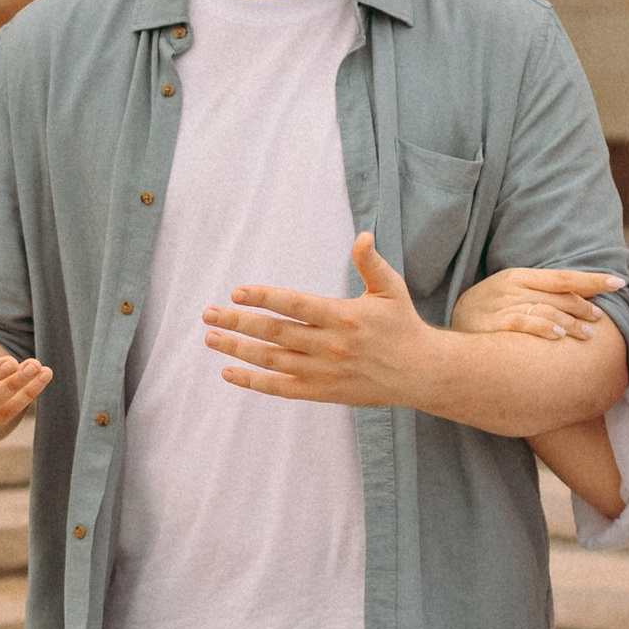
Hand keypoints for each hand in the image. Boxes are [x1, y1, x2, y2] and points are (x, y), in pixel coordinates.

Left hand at [203, 233, 439, 408]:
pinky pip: (280, 388)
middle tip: (208, 314)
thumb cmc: (402, 325)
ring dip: (238, 349)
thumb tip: (362, 236)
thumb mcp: (391, 289)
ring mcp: (325, 371)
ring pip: (272, 360)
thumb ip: (371, 263)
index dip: (264, 298)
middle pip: (275, 333)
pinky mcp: (323, 392)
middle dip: (238, 323)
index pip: (295, 305)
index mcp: (344, 316)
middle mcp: (331, 345)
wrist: (420, 373)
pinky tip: (229, 372)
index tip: (237, 292)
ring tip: (211, 337)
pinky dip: (253, 382)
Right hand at [453, 264, 622, 346]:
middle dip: (584, 306)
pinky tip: (559, 336)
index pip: (562, 277)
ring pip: (546, 309)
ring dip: (571, 322)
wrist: (444, 338)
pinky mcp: (494, 325)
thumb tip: (575, 301)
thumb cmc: (483, 317)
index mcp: (517, 276)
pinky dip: (544, 328)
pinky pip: (524, 324)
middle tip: (600, 319)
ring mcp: (502, 305)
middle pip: (558, 294)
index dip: (591, 280)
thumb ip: (537, 297)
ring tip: (588, 334)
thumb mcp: (507, 298)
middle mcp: (512, 287)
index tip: (618, 282)